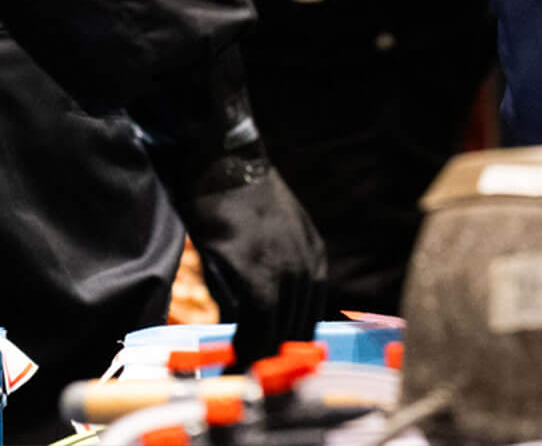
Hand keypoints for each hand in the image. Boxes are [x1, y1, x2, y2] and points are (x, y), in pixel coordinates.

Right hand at [179, 153, 326, 366]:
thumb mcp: (261, 246)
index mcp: (315, 261)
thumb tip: (242, 327)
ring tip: (234, 380)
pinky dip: (244, 348)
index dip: (286, 351)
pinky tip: (228, 362)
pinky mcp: (260, 272)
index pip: (308, 323)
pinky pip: (257, 325)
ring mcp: (287, 270)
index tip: (266, 373)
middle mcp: (309, 267)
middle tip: (247, 385)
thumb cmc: (234, 201)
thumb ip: (258, 286)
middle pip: (296, 334)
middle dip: (272, 363)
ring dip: (256, 363)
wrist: (223, 160)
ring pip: (278, 334)